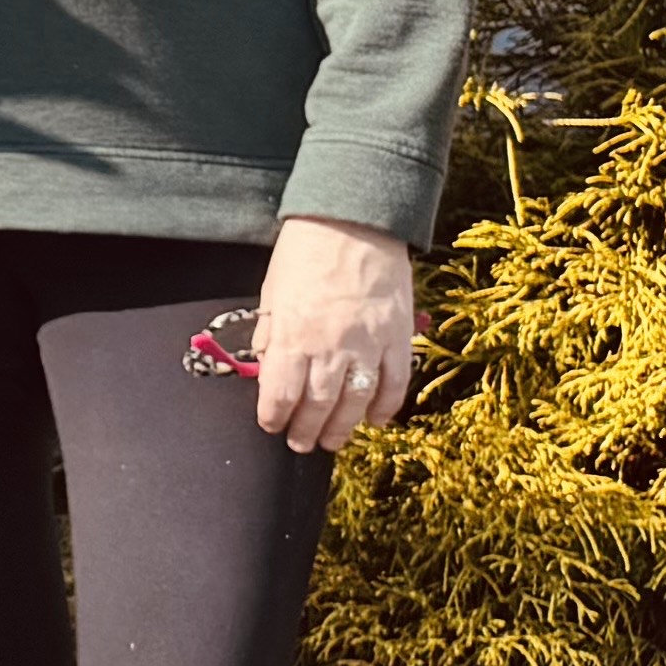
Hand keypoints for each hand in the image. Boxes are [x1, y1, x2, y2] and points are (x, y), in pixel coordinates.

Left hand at [247, 215, 417, 454]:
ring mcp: (369, 344)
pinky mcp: (398, 337)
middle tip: (301, 444)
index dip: (273, 416)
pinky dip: (386, 407)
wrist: (353, 221)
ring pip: (356, 402)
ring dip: (342, 427)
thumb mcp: (272, 293)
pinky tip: (375, 419)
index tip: (271, 425)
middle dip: (306, 430)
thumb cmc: (305, 253)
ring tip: (332, 442)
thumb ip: (271, 334)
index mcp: (293, 334)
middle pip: (317, 405)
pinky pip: (395, 383)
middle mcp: (331, 346)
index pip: (280, 393)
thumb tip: (268, 369)